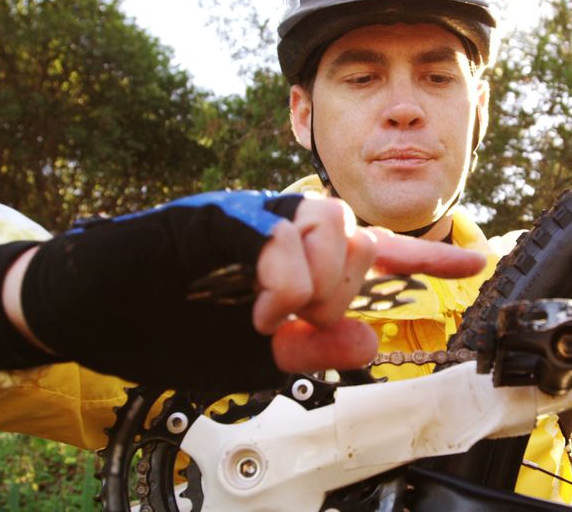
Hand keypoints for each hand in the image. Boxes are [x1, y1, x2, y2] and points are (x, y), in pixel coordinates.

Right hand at [1, 191, 485, 390]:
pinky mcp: (213, 212)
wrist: (96, 316)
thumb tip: (370, 340)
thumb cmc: (172, 331)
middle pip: (356, 234)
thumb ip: (313, 351)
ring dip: (315, 277)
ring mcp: (249, 216)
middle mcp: (282, 232)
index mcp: (299, 265)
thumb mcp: (256, 360)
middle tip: (301, 325)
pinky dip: (278, 267)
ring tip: (277, 314)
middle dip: (343, 290)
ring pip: (325, 218)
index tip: (476, 262)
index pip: (377, 255)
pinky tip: (266, 300)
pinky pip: (268, 225)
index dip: (428, 258)